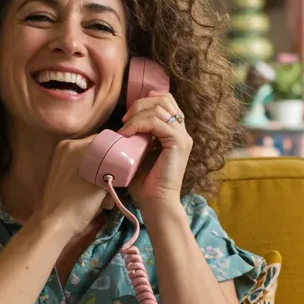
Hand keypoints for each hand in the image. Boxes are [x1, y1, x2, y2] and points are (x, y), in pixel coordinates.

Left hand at [33, 137, 110, 237]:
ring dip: (99, 169)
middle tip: (117, 177)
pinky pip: (79, 165)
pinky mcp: (58, 169)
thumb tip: (120, 163)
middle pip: (96, 148)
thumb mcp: (101, 184)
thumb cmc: (78, 205)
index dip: (118, 150)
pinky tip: (93, 189)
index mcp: (75, 146)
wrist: (54, 224)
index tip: (127, 162)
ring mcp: (60, 158)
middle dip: (107, 161)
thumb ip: (112, 168)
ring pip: (89, 158)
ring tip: (105, 188)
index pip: (104, 139)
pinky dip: (88, 174)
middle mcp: (66, 146)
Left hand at [119, 91, 190, 209]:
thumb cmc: (145, 184)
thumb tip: (121, 124)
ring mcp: (182, 137)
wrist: (156, 203)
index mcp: (175, 133)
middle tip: (125, 119)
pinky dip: (138, 124)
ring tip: (124, 129)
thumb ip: (136, 137)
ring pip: (160, 108)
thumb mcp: (138, 153)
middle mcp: (182, 132)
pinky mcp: (179, 142)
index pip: (165, 102)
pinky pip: (157, 122)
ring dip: (137, 115)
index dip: (145, 101)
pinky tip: (127, 134)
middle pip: (164, 99)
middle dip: (140, 104)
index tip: (128, 116)